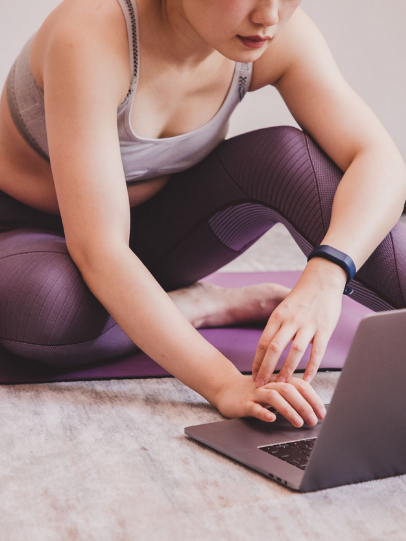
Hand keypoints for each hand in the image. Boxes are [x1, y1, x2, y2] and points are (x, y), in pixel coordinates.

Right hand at [214, 373, 325, 426]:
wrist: (227, 389)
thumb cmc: (256, 394)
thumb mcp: (275, 393)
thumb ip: (292, 397)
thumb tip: (316, 411)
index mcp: (279, 381)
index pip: (300, 386)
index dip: (313, 399)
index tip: (322, 414)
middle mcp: (269, 385)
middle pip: (289, 390)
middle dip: (304, 406)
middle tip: (313, 421)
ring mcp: (255, 394)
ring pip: (274, 398)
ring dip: (288, 410)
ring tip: (298, 422)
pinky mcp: (243, 403)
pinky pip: (254, 407)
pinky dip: (264, 413)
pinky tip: (272, 419)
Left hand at [252, 262, 344, 385]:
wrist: (322, 281)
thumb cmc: (301, 298)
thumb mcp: (283, 309)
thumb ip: (276, 328)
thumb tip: (267, 351)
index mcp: (277, 317)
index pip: (263, 343)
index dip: (257, 362)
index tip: (254, 375)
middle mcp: (290, 321)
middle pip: (274, 348)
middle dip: (266, 369)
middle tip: (261, 385)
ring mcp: (308, 325)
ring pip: (295, 352)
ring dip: (287, 370)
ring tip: (281, 385)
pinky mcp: (324, 329)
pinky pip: (317, 352)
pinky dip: (311, 368)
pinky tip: (306, 379)